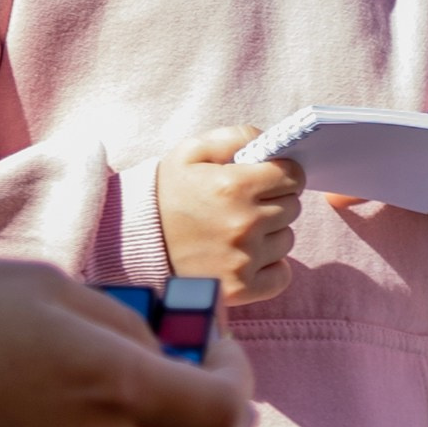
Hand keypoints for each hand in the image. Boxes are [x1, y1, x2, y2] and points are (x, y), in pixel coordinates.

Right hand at [158, 128, 304, 304]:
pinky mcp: (240, 289)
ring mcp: (243, 260)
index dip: (281, 173)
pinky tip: (247, 256)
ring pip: (286, 239)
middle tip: (246, 204)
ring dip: (271, 233)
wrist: (134, 240)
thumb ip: (235, 136)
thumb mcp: (192, 151)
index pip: (293, 176)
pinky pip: (281, 276)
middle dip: (275, 201)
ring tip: (239, 229)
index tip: (266, 178)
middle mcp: (244, 224)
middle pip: (292, 207)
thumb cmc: (167, 192)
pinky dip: (270, 266)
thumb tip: (270, 141)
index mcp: (235, 186)